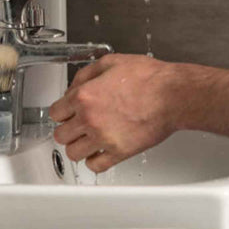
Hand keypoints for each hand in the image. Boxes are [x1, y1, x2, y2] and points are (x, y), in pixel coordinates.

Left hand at [50, 54, 183, 172]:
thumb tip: (72, 87)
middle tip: (74, 126)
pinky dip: (93, 161)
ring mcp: (103, 138)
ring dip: (77, 147)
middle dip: (66, 129)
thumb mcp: (110, 62)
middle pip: (60, 135)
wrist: (173, 95)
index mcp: (84, 96)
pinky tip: (98, 152)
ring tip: (85, 140)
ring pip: (72, 153)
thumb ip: (84, 75)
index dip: (60, 112)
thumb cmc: (148, 77)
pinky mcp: (119, 152)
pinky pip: (95, 166)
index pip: (55, 113)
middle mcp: (89, 119)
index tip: (65, 113)